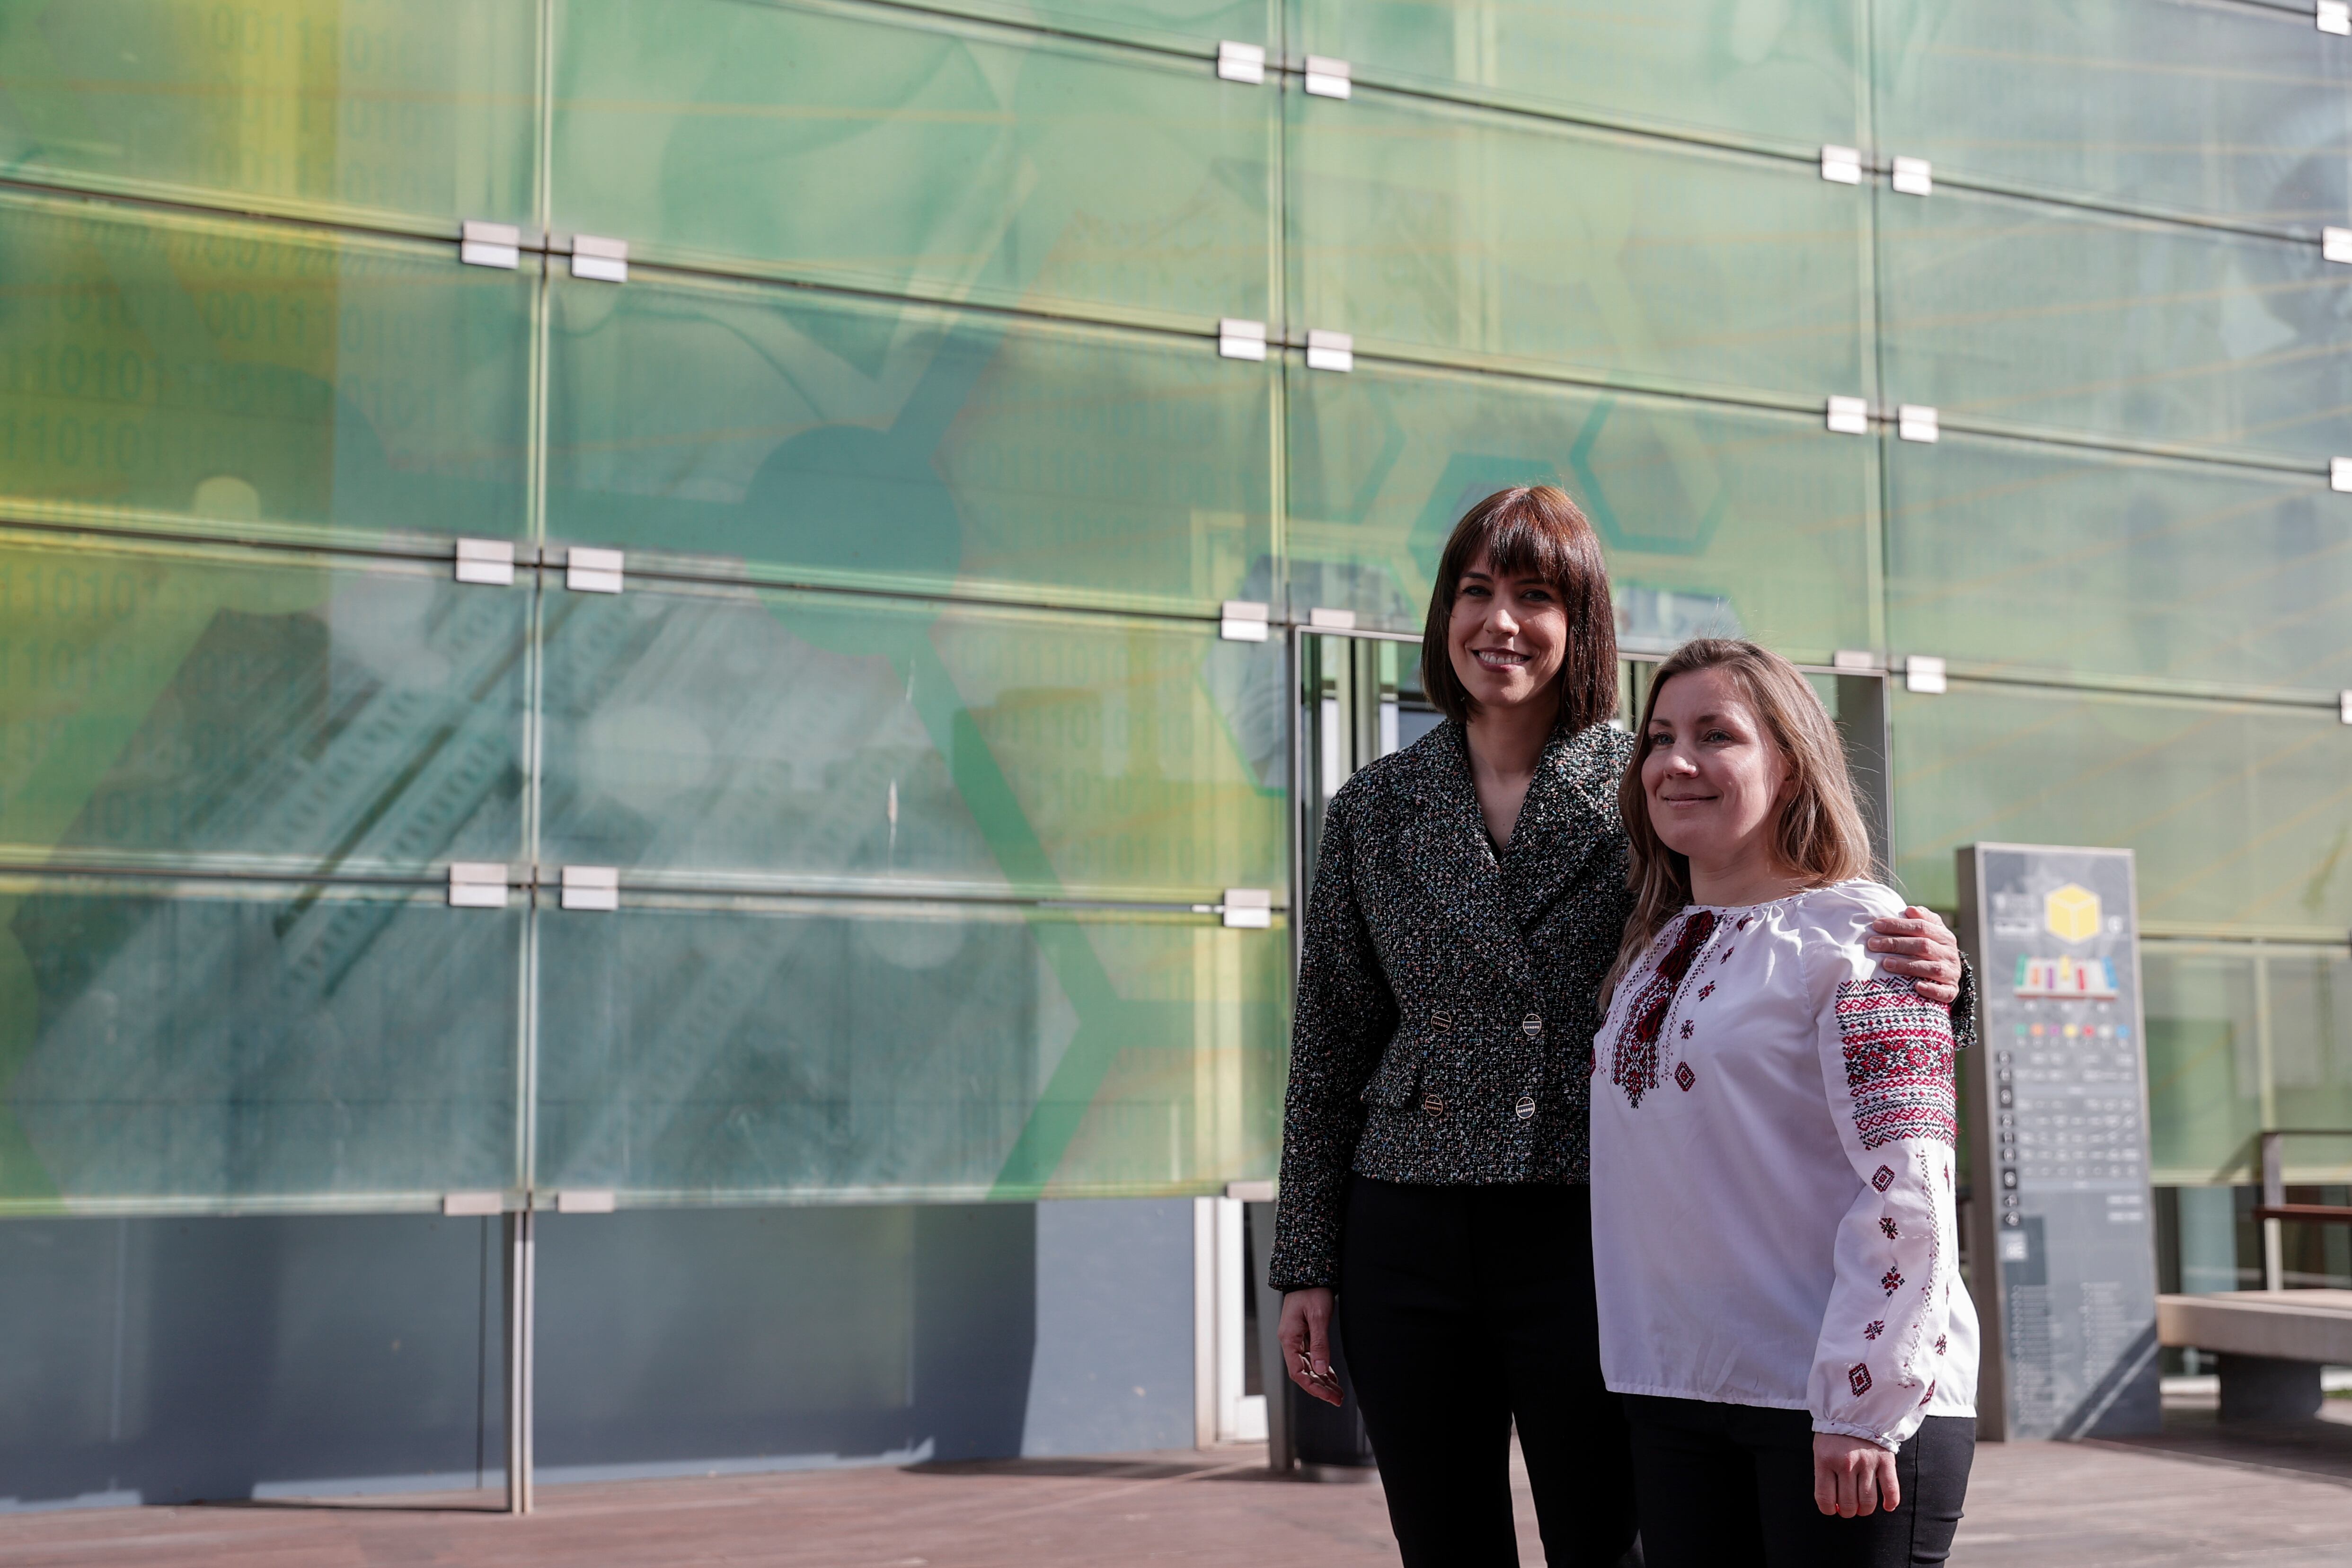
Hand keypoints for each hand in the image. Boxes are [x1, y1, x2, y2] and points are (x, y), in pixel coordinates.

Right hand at [1277, 1288, 1344, 1406]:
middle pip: (1303, 1373)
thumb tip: (1321, 1371)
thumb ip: (1320, 1344)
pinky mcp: (1304, 1335)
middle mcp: (1290, 1341)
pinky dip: (1322, 1368)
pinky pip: (1311, 1357)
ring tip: (1338, 1393)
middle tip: (1339, 1399)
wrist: (1309, 1273)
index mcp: (1289, 1338)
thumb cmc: (1312, 1291)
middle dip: (1320, 1388)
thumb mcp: (1318, 1317)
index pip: (1298, 1372)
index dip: (1313, 1387)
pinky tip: (1331, 1377)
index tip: (1329, 1396)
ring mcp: (1296, 1339)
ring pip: (1308, 1367)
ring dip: (1322, 1381)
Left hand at [1813, 1433, 1898, 1516]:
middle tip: (1848, 1508)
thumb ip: (1825, 1475)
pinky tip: (1886, 1506)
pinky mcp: (1885, 1460)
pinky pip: (1891, 1489)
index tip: (1832, 1509)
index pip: (1825, 1498)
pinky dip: (1890, 1502)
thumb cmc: (1835, 1433)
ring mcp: (1867, 1462)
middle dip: (1847, 1511)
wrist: (1854, 1409)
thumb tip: (1833, 1505)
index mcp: (1826, 1460)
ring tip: (1862, 1506)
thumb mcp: (1820, 1451)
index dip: (1828, 1510)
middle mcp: (1846, 1463)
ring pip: (1868, 1501)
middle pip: (1848, 1504)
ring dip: (1865, 1510)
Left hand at [1868, 905, 1961, 1006]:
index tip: (1876, 925)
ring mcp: (1951, 972)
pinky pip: (1943, 991)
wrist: (1951, 975)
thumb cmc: (1933, 949)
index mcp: (1944, 936)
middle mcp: (1949, 953)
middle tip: (1873, 944)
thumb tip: (1911, 909)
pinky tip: (1916, 986)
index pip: (1921, 927)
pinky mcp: (1951, 990)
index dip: (1898, 925)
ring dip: (1907, 965)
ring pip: (1931, 968)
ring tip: (1885, 963)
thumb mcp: (1931, 932)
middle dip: (1896, 943)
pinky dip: (1931, 989)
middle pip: (1923, 945)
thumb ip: (1922, 920)